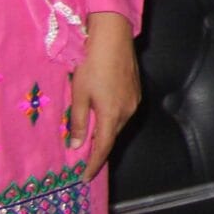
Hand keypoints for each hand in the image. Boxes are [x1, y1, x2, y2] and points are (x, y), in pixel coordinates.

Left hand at [65, 11, 137, 178]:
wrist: (113, 36)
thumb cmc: (91, 64)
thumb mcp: (79, 94)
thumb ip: (79, 122)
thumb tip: (77, 145)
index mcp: (112, 113)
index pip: (104, 146)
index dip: (94, 164)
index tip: (85, 177)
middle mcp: (128, 110)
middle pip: (112, 135)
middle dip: (98, 148)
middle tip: (83, 159)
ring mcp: (135, 99)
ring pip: (118, 123)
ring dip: (105, 132)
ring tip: (90, 137)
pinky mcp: (136, 90)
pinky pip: (123, 112)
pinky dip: (111, 119)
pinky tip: (101, 114)